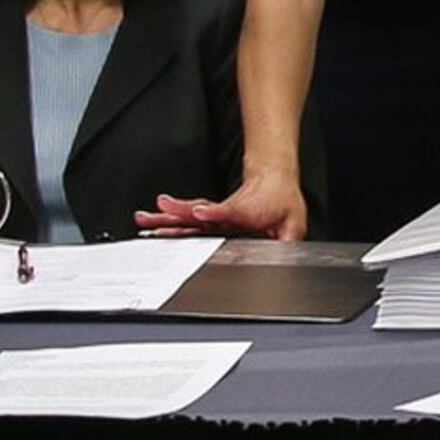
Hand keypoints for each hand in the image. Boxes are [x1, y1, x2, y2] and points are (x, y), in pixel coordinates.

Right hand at [137, 166, 305, 241]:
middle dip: (177, 214)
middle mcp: (226, 214)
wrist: (275, 181)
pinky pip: (189, 218)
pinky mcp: (212, 216)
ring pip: (188, 216)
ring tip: (146, 217)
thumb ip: (287, 242)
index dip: (214, 213)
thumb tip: (287, 259)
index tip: (200, 212)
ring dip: (166, 216)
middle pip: (198, 214)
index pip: (228, 212)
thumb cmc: (282, 203)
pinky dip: (171, 218)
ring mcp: (217, 215)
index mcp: (246, 214)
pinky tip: (155, 221)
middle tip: (157, 213)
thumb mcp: (293, 225)